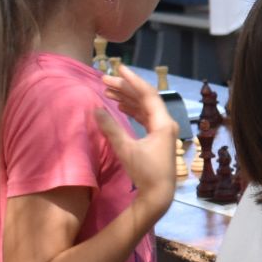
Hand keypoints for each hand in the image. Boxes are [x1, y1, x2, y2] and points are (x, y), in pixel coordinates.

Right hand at [96, 72, 180, 220]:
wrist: (158, 193)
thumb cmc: (144, 172)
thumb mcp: (125, 149)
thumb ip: (110, 128)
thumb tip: (95, 109)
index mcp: (163, 123)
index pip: (147, 94)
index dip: (132, 80)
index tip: (119, 68)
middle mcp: (166, 123)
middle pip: (145, 98)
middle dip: (125, 88)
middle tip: (105, 80)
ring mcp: (163, 130)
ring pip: (144, 107)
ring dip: (127, 98)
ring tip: (108, 90)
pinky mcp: (158, 137)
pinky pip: (145, 117)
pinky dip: (132, 109)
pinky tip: (119, 105)